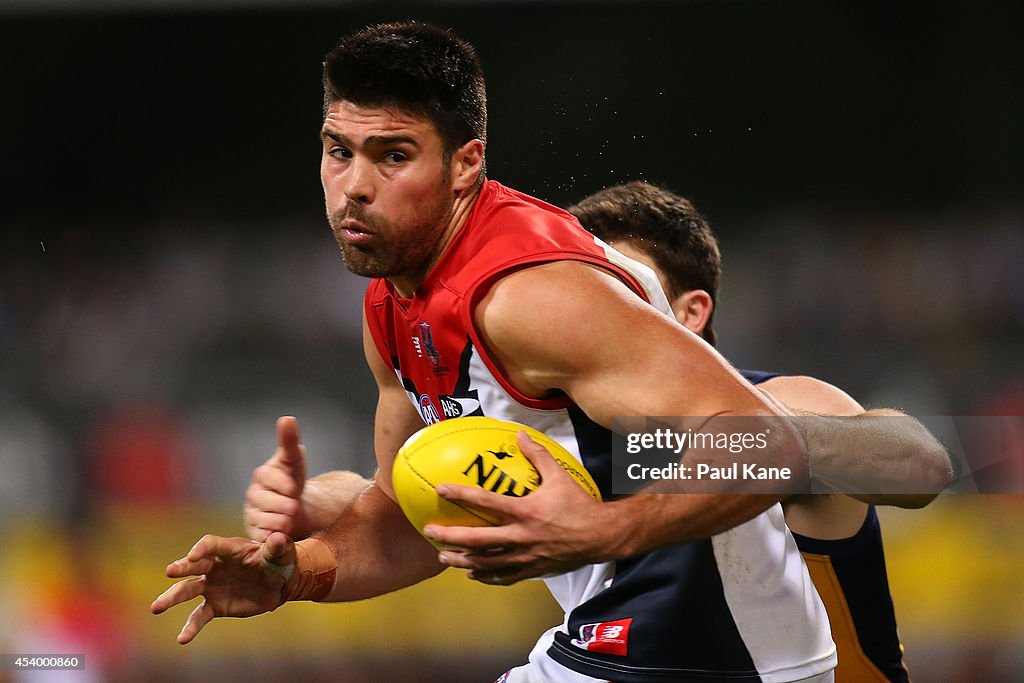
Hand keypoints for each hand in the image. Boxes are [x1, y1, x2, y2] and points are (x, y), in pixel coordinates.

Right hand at [150, 532, 295, 643]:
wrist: (280, 583)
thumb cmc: (279, 561)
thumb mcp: (282, 552)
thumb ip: (278, 546)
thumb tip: (277, 539)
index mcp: (230, 550)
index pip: (211, 545)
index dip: (202, 548)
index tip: (193, 555)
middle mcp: (215, 566)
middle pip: (194, 565)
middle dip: (182, 567)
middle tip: (170, 571)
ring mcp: (212, 586)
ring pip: (187, 590)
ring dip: (172, 598)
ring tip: (156, 607)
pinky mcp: (215, 605)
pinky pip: (199, 616)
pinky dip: (191, 627)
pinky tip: (182, 639)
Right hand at [244, 416, 308, 540]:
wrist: (295, 508)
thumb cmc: (293, 479)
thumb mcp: (295, 461)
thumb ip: (290, 441)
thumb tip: (287, 418)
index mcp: (263, 476)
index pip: (266, 476)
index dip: (280, 482)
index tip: (294, 487)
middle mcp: (253, 495)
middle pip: (262, 500)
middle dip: (280, 503)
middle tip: (293, 507)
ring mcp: (252, 514)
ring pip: (259, 519)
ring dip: (276, 522)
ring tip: (288, 522)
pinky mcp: (255, 533)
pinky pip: (258, 538)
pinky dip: (269, 538)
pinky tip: (280, 536)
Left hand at [423, 431, 617, 584]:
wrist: (601, 536)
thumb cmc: (580, 504)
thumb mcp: (559, 476)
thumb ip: (537, 455)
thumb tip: (520, 435)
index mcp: (525, 511)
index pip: (486, 502)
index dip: (461, 495)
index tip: (440, 490)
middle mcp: (522, 536)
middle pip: (477, 540)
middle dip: (450, 536)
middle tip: (430, 532)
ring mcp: (526, 556)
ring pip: (486, 563)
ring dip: (461, 560)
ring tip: (443, 557)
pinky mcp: (533, 569)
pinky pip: (504, 576)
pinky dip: (486, 576)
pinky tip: (473, 573)